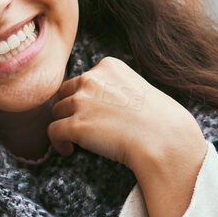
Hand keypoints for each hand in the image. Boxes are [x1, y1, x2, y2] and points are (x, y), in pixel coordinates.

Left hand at [48, 57, 206, 216]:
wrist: (164, 139)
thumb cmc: (159, 119)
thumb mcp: (138, 87)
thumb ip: (115, 87)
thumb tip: (99, 102)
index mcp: (108, 66)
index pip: (83, 78)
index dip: (84, 96)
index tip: (93, 111)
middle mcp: (91, 79)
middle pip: (65, 93)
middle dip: (70, 109)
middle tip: (81, 125)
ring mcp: (81, 102)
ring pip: (57, 111)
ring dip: (64, 125)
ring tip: (76, 141)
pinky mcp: (76, 125)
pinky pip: (53, 131)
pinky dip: (58, 142)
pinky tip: (68, 150)